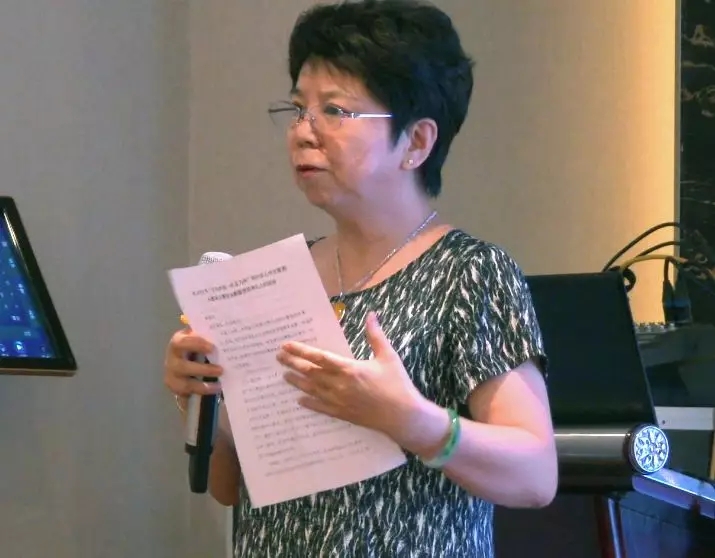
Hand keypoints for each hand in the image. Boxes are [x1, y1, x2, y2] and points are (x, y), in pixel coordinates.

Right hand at [163, 327, 222, 398]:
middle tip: (220, 370)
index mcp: (178, 342)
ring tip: (219, 385)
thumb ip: (207, 335)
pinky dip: (203, 391)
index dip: (196, 344)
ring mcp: (172, 375)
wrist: (181, 365)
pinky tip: (216, 389)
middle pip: (183, 366)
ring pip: (186, 383)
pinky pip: (190, 392)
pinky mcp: (176, 388)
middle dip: (202, 369)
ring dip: (204, 385)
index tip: (212, 347)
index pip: (182, 342)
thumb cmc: (194, 347)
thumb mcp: (198, 339)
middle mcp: (172, 359)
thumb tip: (227, 330)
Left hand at [277, 312, 428, 445]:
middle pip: (310, 372)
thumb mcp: (388, 356)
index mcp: (349, 369)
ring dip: (297, 381)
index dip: (301, 350)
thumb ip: (376, 335)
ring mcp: (339, 401)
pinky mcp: (343, 414)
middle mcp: (339, 385)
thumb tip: (371, 314)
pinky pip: (321, 408)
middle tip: (279, 357)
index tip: (287, 345)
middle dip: (293, 363)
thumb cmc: (397, 385)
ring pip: (312, 389)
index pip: (319, 357)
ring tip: (284, 375)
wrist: (403, 416)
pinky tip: (300, 400)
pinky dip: (309, 403)